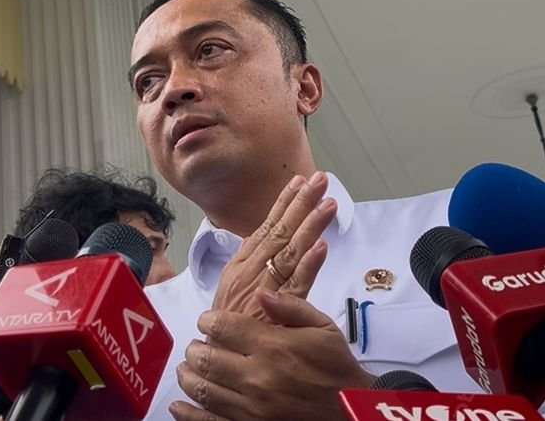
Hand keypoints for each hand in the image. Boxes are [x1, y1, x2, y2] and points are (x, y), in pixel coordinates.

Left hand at [171, 289, 372, 420]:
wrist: (348, 408)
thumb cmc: (335, 365)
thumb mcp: (322, 326)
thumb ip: (289, 307)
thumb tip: (259, 294)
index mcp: (272, 345)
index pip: (221, 326)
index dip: (207, 320)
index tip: (207, 321)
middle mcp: (257, 375)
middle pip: (205, 357)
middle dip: (195, 348)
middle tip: (197, 345)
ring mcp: (251, 406)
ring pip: (203, 388)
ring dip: (189, 375)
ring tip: (189, 368)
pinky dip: (188, 414)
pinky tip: (179, 405)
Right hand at [211, 172, 334, 319]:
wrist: (215, 365)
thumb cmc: (226, 330)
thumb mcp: (231, 293)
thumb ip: (248, 266)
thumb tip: (260, 238)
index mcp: (240, 267)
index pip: (265, 227)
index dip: (283, 204)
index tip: (298, 181)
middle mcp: (251, 273)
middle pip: (280, 232)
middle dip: (301, 204)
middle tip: (320, 179)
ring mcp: (264, 292)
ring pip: (290, 252)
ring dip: (310, 225)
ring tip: (328, 204)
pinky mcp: (277, 313)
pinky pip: (296, 286)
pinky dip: (309, 265)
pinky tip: (321, 247)